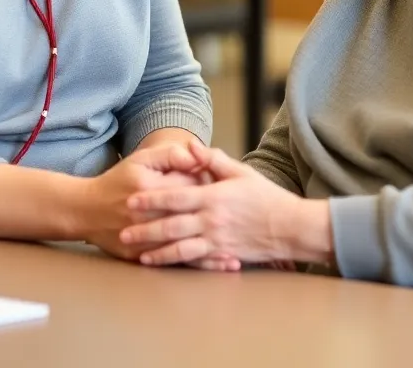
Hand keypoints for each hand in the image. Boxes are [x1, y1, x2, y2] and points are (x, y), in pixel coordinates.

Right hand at [79, 146, 239, 270]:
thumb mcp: (142, 159)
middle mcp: (148, 217)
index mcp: (152, 189)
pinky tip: (215, 267)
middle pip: (190, 219)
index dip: (210, 189)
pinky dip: (196, 265)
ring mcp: (144, 239)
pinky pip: (172, 261)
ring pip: (183, 247)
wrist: (87, 209)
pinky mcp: (140, 255)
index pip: (189, 189)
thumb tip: (195, 154)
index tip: (227, 190)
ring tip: (237, 257)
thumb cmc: (119, 180)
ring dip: (211, 253)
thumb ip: (170, 154)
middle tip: (239, 223)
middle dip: (215, 223)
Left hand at [118, 144, 313, 266]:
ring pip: (179, 249)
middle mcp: (211, 220)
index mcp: (213, 197)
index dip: (152, 199)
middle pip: (171, 226)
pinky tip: (164, 265)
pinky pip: (196, 262)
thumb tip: (192, 147)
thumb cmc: (265, 196)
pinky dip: (177, 264)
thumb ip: (214, 159)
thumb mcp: (241, 172)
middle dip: (145, 229)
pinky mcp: (222, 255)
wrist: (289, 227)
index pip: (176, 197)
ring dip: (156, 251)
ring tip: (137, 253)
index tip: (132, 199)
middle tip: (123, 231)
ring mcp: (216, 241)